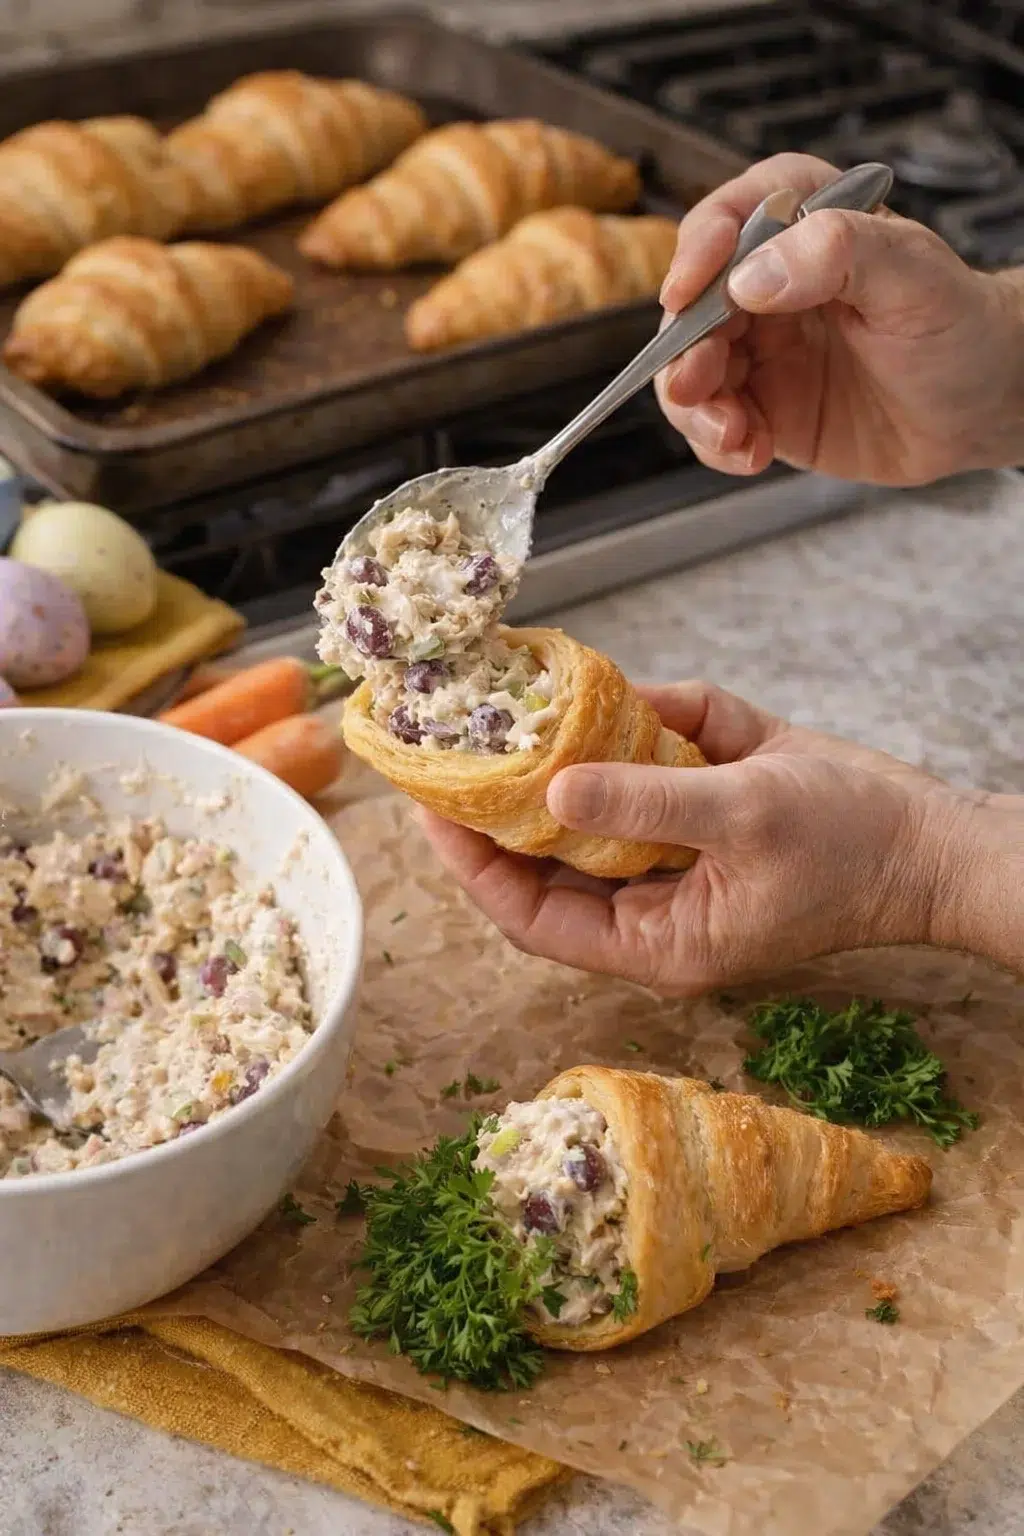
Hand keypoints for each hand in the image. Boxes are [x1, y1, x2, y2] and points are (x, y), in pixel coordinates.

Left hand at [419, 681, 984, 995]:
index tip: (431, 812)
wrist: (934, 838)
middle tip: (450, 749)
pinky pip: (643, 772)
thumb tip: (551, 791)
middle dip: (502, 810)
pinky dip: (623, 731)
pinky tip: (602, 693)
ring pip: (591, 814)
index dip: (476, 867)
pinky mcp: (701, 810)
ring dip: (556, 766)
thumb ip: (647, 801)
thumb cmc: (851, 847)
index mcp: (658, 938)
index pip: (536, 914)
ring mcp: (677, 857)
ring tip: (501, 712)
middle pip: (551, 864)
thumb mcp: (745, 815)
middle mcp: (655, 902)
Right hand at [656, 153, 1023, 484]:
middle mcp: (768, 284)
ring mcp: (759, 350)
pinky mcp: (762, 406)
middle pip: (690, 307)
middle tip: (700, 384)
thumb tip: (751, 277)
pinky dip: (717, 443)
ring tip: (733, 433)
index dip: (698, 251)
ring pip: (687, 371)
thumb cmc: (960, 328)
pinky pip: (711, 424)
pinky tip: (753, 453)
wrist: (984, 407)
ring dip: (695, 407)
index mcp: (801, 225)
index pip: (727, 219)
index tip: (689, 291)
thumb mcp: (915, 277)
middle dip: (684, 349)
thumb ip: (841, 254)